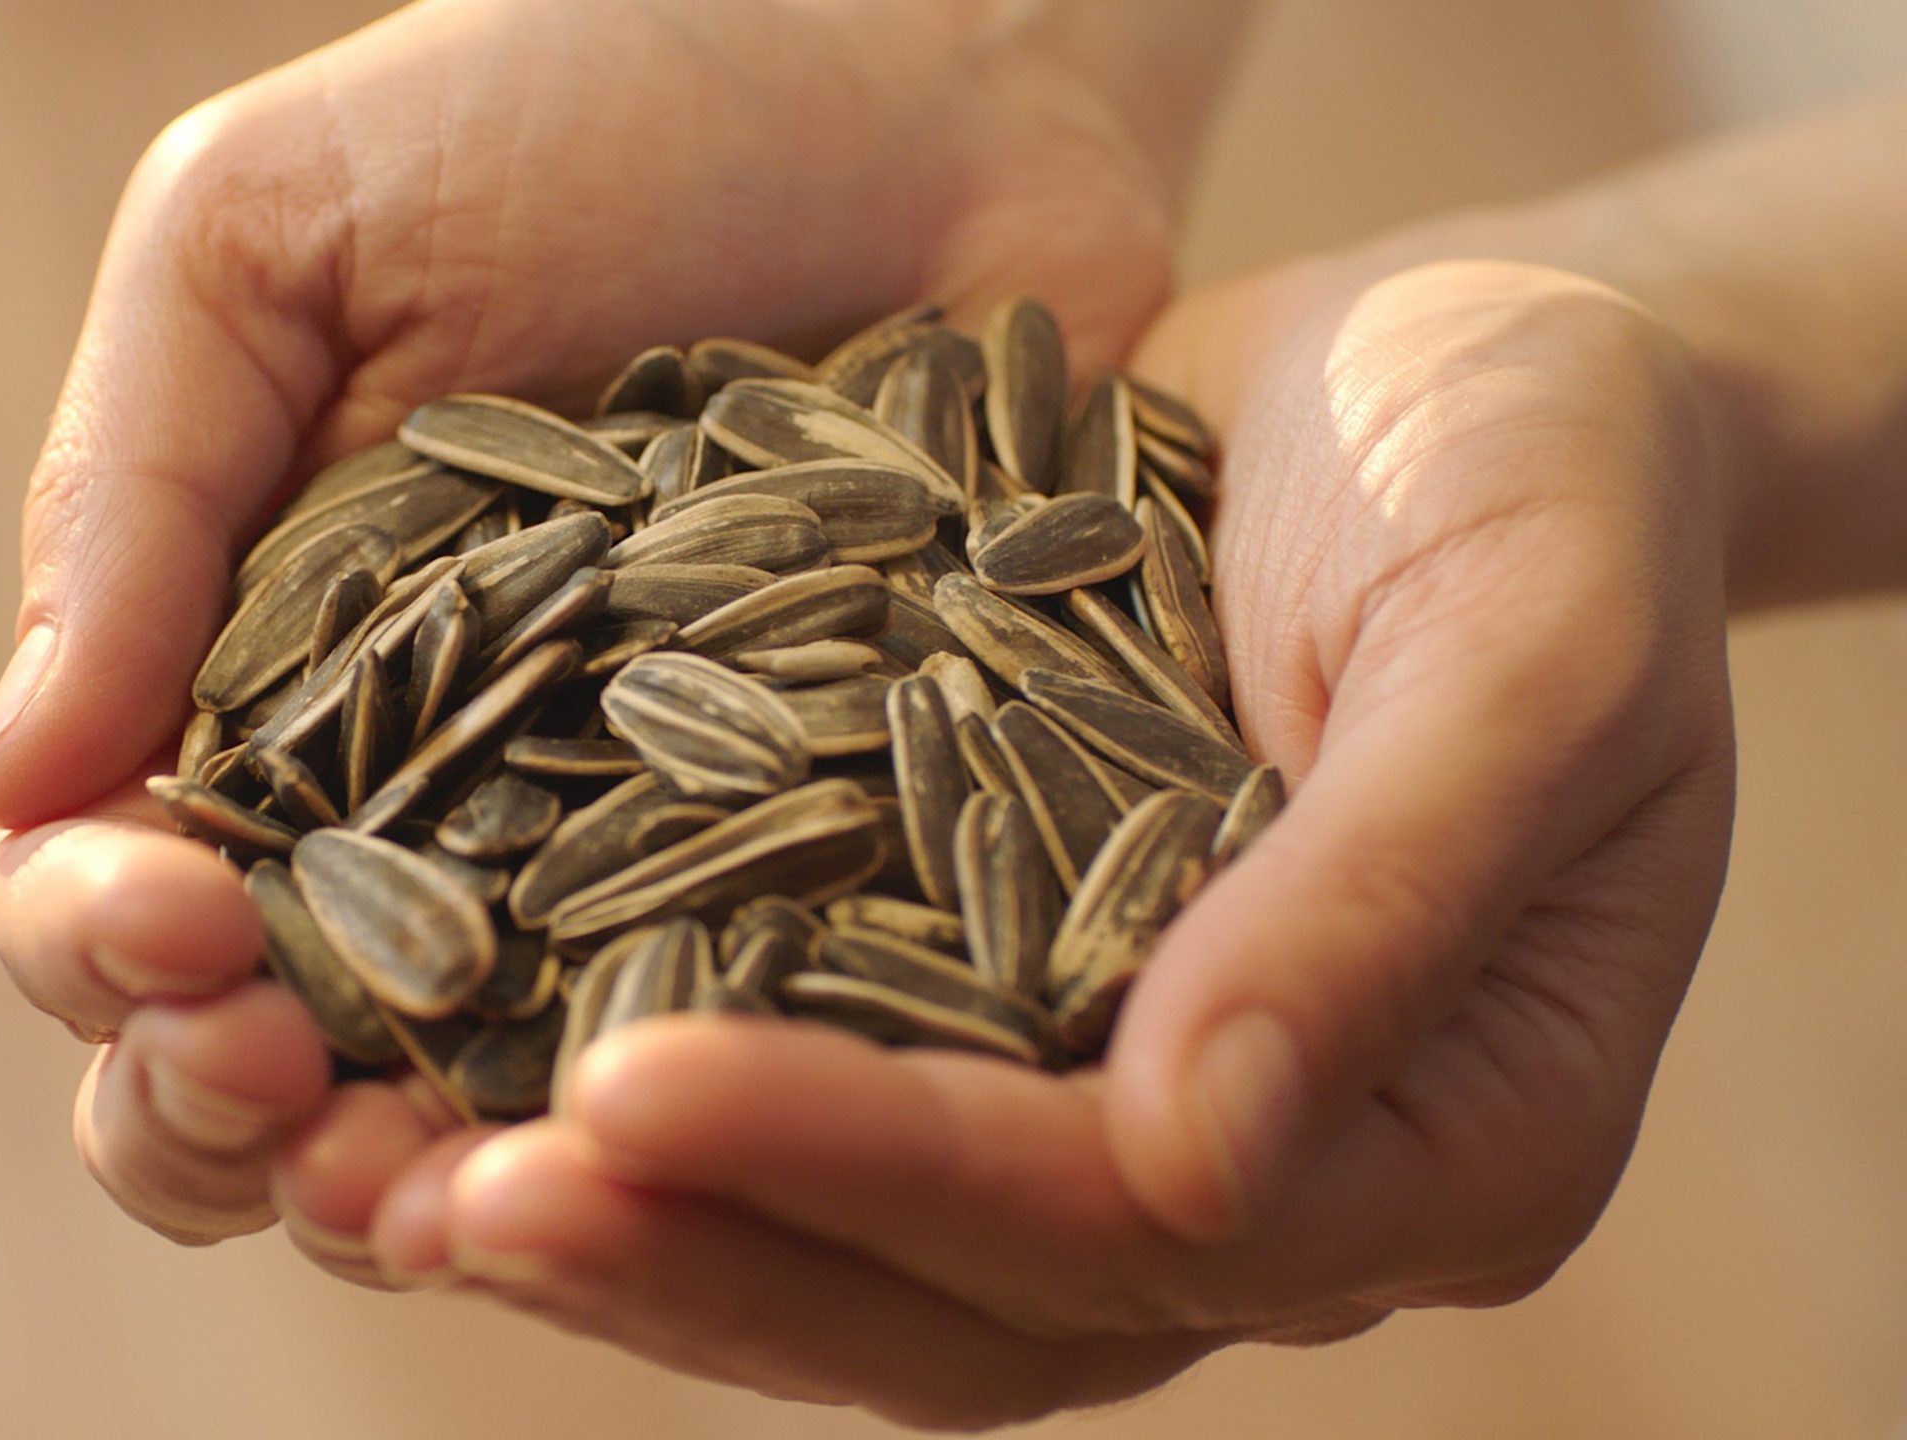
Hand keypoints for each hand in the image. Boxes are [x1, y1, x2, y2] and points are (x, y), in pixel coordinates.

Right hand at [0, 0, 1226, 1271]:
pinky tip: (656, 1153)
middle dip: (213, 1106)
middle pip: (246, 1067)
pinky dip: (667, 1147)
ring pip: (460, 1125)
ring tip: (425, 1181)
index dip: (95, 942)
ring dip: (400, 1187)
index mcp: (251, 685)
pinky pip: (726, 1067)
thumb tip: (7, 781)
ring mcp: (623, 873)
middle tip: (271, 1063)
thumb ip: (132, 491)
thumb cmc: (571, 103)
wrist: (925, 58)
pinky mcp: (834, 884)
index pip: (102, 895)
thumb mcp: (275, 232)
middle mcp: (419, 820)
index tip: (176, 905)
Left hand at [357, 257, 1737, 1427]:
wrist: (1455, 381)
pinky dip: (655, 1113)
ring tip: (393, 1176)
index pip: (1126, 1216)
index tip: (637, 1087)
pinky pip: (820, 1109)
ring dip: (639, 1230)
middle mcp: (1268, 1167)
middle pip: (962, 1298)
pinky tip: (463, 1058)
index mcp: (1451, 1136)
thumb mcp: (1524, 639)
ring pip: (864, 1257)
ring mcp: (1122, 1104)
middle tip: (451, 1194)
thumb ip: (1385, 898)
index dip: (880, 1168)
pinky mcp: (1006, 1005)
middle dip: (704, 1250)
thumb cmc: (1546, 474)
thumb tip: (1193, 1161)